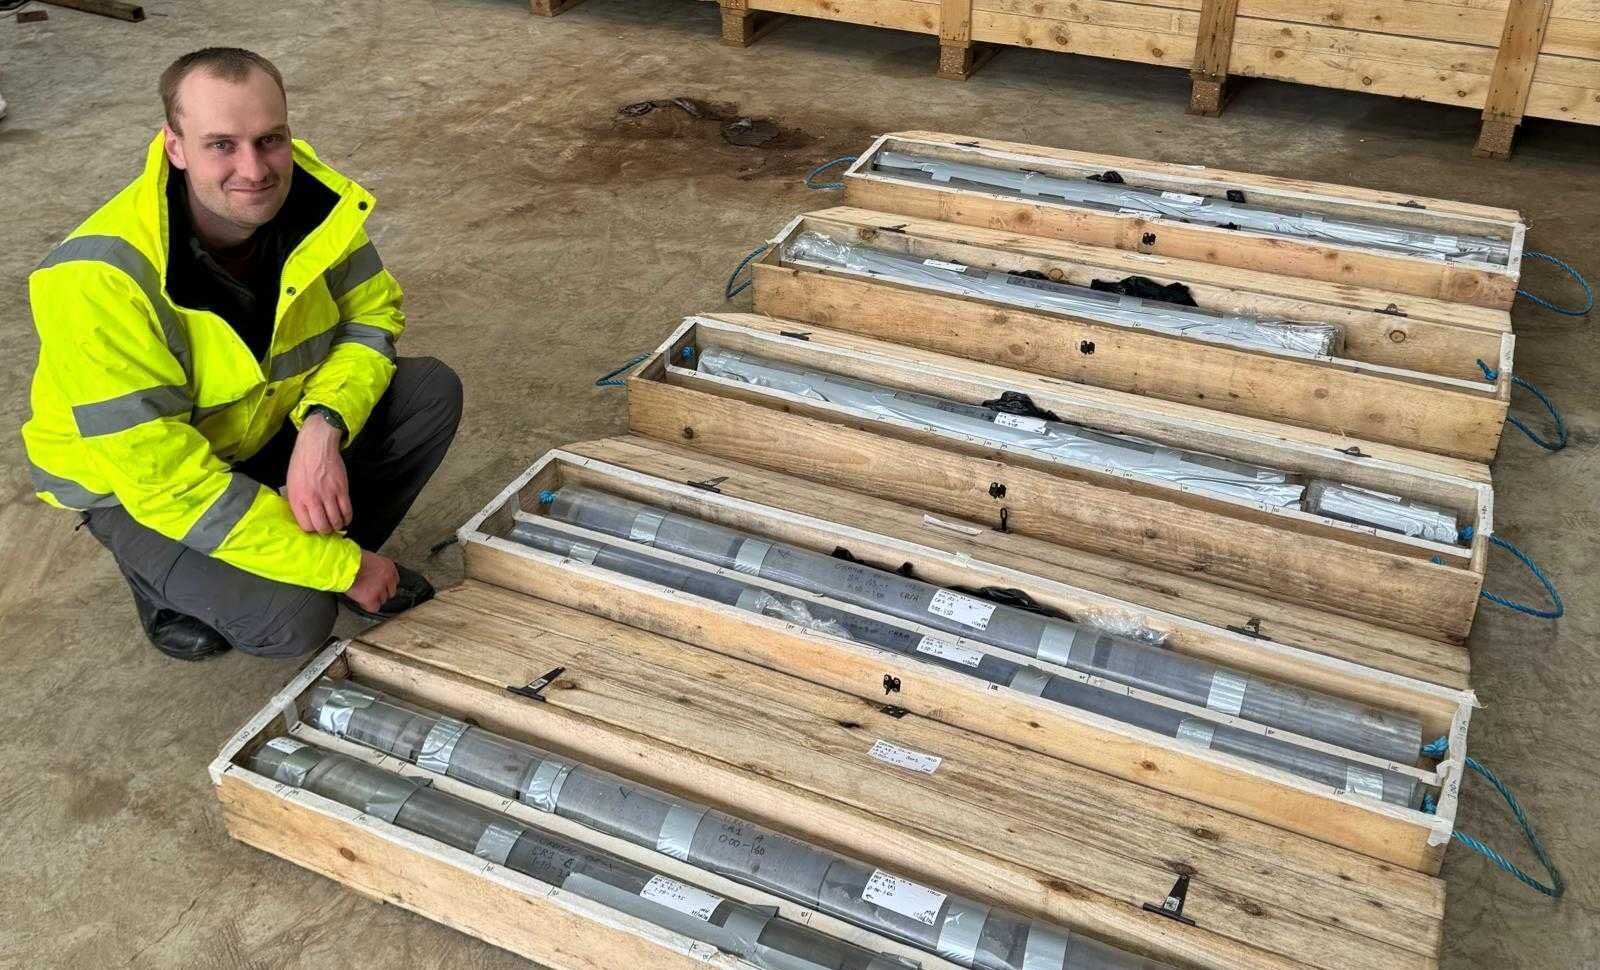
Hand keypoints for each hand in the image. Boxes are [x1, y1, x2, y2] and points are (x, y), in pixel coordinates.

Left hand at [286, 411, 350, 533]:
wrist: (315, 447)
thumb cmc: (301, 464)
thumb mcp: (292, 485)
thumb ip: (298, 503)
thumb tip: (306, 517)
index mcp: (297, 499)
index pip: (306, 526)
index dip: (312, 530)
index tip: (315, 527)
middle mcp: (312, 499)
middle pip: (322, 526)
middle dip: (326, 530)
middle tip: (327, 527)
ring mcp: (328, 495)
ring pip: (336, 521)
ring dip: (337, 526)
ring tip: (337, 523)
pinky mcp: (341, 489)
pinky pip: (347, 510)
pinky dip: (347, 517)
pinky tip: (345, 517)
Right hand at [346, 550, 398, 612]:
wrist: (343, 564)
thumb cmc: (352, 559)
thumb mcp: (370, 558)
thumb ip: (377, 568)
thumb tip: (375, 575)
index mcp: (388, 566)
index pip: (394, 581)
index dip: (386, 585)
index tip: (380, 586)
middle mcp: (387, 577)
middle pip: (390, 592)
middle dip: (381, 592)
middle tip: (370, 591)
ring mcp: (380, 588)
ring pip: (382, 600)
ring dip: (374, 599)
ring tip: (363, 594)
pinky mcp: (371, 597)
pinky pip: (373, 608)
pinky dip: (367, 606)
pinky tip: (361, 601)